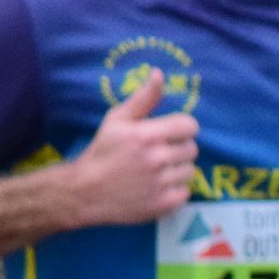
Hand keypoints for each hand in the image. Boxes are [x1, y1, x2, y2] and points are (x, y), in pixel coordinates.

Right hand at [60, 73, 198, 225]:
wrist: (86, 192)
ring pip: (190, 170)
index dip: (181, 128)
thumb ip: (143, 98)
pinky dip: (175, 189)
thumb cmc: (103, 151)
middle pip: (192, 148)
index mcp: (146, 135)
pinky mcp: (164, 204)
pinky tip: (157, 186)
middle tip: (157, 153)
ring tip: (156, 170)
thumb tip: (159, 74)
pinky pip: (186, 191)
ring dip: (177, 169)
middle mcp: (157, 159)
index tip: (169, 133)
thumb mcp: (117, 120)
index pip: (190, 125)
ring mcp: (162, 183)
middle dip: (178, 148)